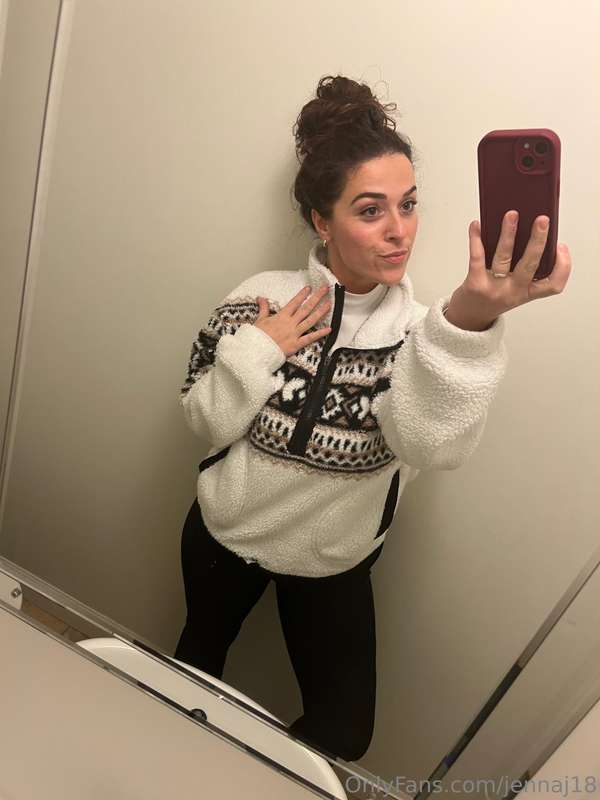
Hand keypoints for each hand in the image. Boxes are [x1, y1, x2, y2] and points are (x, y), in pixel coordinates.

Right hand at [254, 284, 331, 356]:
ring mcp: (294, 333)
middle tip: (325, 289)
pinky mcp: (296, 344)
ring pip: (310, 320)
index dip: (302, 294)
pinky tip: (328, 329)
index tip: (309, 288)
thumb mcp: (260, 320)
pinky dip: (319, 334)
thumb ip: (263, 308)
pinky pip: (310, 338)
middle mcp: (290, 323)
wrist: (257, 351)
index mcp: (281, 316)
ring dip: (320, 312)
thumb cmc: (258, 337)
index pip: (294, 302)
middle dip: (316, 297)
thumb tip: (261, 298)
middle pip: (306, 308)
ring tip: (329, 304)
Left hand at [446, 212, 571, 328]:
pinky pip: (477, 257)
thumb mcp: (513, 289)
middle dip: (537, 240)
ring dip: (508, 234)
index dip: (563, 267)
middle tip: (542, 220)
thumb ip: (523, 268)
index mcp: (527, 294)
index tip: (561, 247)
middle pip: (530, 264)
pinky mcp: (474, 284)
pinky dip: (476, 239)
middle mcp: (512, 292)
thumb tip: (525, 231)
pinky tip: (477, 225)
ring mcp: (493, 289)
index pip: (553, 285)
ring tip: (512, 215)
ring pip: (504, 257)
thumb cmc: (492, 297)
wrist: (467, 318)